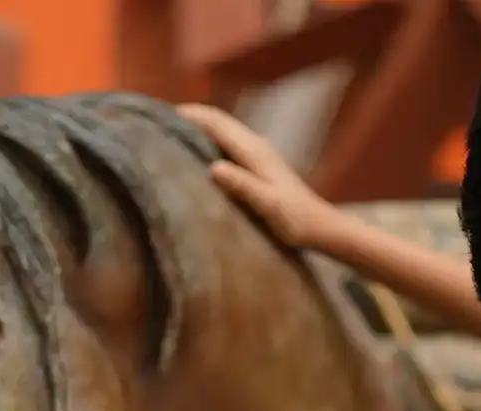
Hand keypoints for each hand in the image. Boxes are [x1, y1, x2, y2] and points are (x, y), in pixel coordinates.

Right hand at [176, 102, 343, 249]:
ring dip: (200, 125)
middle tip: (159, 118)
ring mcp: (259, 154)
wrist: (321, 227)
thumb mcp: (268, 205)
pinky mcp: (260, 164)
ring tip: (173, 129)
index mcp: (254, 151)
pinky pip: (229, 143)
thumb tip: (214, 167)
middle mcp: (256, 146)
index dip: (190, 114)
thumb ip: (242, 185)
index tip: (161, 112)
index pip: (217, 123)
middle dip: (191, 115)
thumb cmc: (295, 220)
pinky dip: (211, 139)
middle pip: (219, 120)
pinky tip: (200, 150)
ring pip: (224, 130)